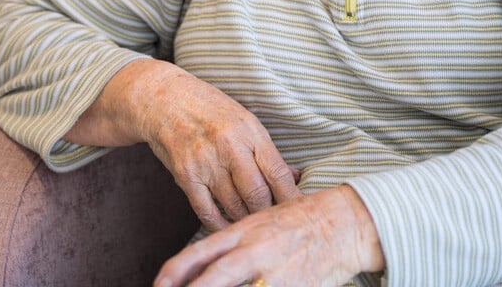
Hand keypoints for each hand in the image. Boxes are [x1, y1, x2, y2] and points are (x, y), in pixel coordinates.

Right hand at [68, 60, 300, 230]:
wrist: (162, 97)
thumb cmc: (208, 108)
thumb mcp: (242, 120)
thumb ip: (266, 151)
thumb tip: (294, 178)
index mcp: (249, 130)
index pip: (277, 173)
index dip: (291, 198)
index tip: (299, 212)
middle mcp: (228, 146)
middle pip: (258, 195)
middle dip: (268, 213)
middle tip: (274, 222)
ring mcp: (205, 162)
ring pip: (234, 206)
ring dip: (245, 219)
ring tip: (253, 224)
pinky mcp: (185, 174)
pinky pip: (207, 211)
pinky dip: (219, 224)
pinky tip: (227, 226)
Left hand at [154, 185, 385, 286]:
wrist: (343, 222)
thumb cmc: (298, 220)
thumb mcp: (258, 221)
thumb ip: (232, 242)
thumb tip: (203, 261)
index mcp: (242, 231)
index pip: (200, 251)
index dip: (175, 270)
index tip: (158, 285)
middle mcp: (255, 251)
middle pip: (215, 276)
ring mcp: (276, 272)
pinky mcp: (296, 286)